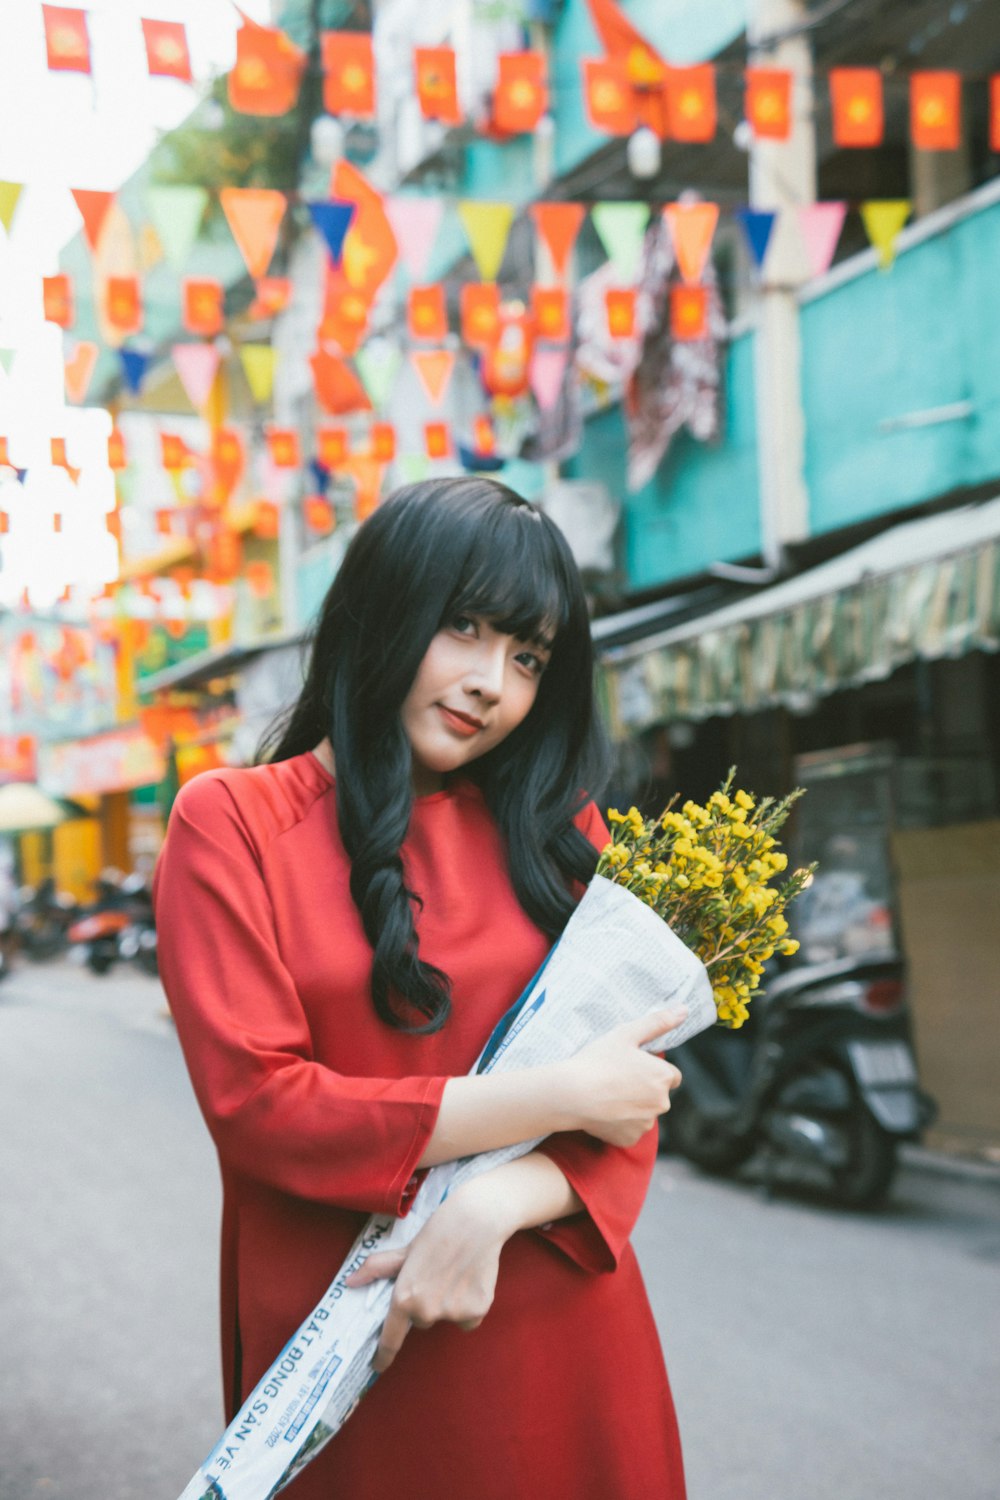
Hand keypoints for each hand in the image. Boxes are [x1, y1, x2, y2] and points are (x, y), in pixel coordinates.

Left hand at [346, 1181, 510, 1374]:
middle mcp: (426, 1311)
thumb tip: (350, 1282)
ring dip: (449, 1304)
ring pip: (446, 1319)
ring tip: (456, 1274)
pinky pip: (468, 1320)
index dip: (384, 1356)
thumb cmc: (437, 1232)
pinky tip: (471, 1281)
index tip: (378, 1367)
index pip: (391, 1338)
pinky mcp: (476, 1311)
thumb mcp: (404, 1250)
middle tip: (435, 1276)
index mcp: (404, 1297)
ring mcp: (452, 1313)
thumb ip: (377, 1269)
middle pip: (422, 1320)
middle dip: (426, 1304)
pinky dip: (470, 1306)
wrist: (477, 1220)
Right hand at [561, 1008, 684, 1147]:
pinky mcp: (629, 1139)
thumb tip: (684, 1010)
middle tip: (616, 1078)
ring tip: (607, 1094)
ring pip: (643, 1113)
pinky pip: (629, 1129)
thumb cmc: (598, 1060)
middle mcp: (661, 1103)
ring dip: (632, 1106)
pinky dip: (620, 1123)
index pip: (671, 1075)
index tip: (633, 1066)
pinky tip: (603, 1111)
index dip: (653, 1069)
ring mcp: (645, 1124)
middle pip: (657, 1095)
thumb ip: (658, 1022)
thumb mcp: (626, 1034)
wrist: (571, 1094)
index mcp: (663, 1077)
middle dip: (643, 1088)